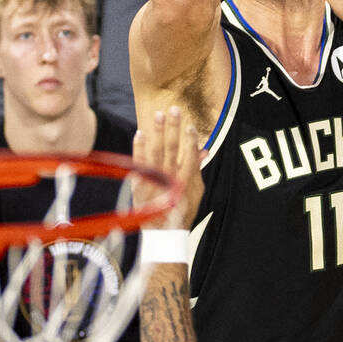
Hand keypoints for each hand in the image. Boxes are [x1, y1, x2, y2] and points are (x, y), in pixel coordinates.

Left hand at [133, 108, 203, 229]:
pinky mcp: (140, 184)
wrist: (163, 232)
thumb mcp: (196, 192)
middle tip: (174, 109)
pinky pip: (139, 162)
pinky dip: (139, 148)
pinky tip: (139, 133)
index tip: (190, 125)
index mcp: (186, 180)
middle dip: (174, 127)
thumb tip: (204, 150)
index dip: (191, 139)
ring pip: (156, 151)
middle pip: (172, 147)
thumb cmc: (183, 210)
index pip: (190, 154)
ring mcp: (154, 181)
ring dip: (157, 132)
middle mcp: (171, 178)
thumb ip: (198, 169)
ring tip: (158, 115)